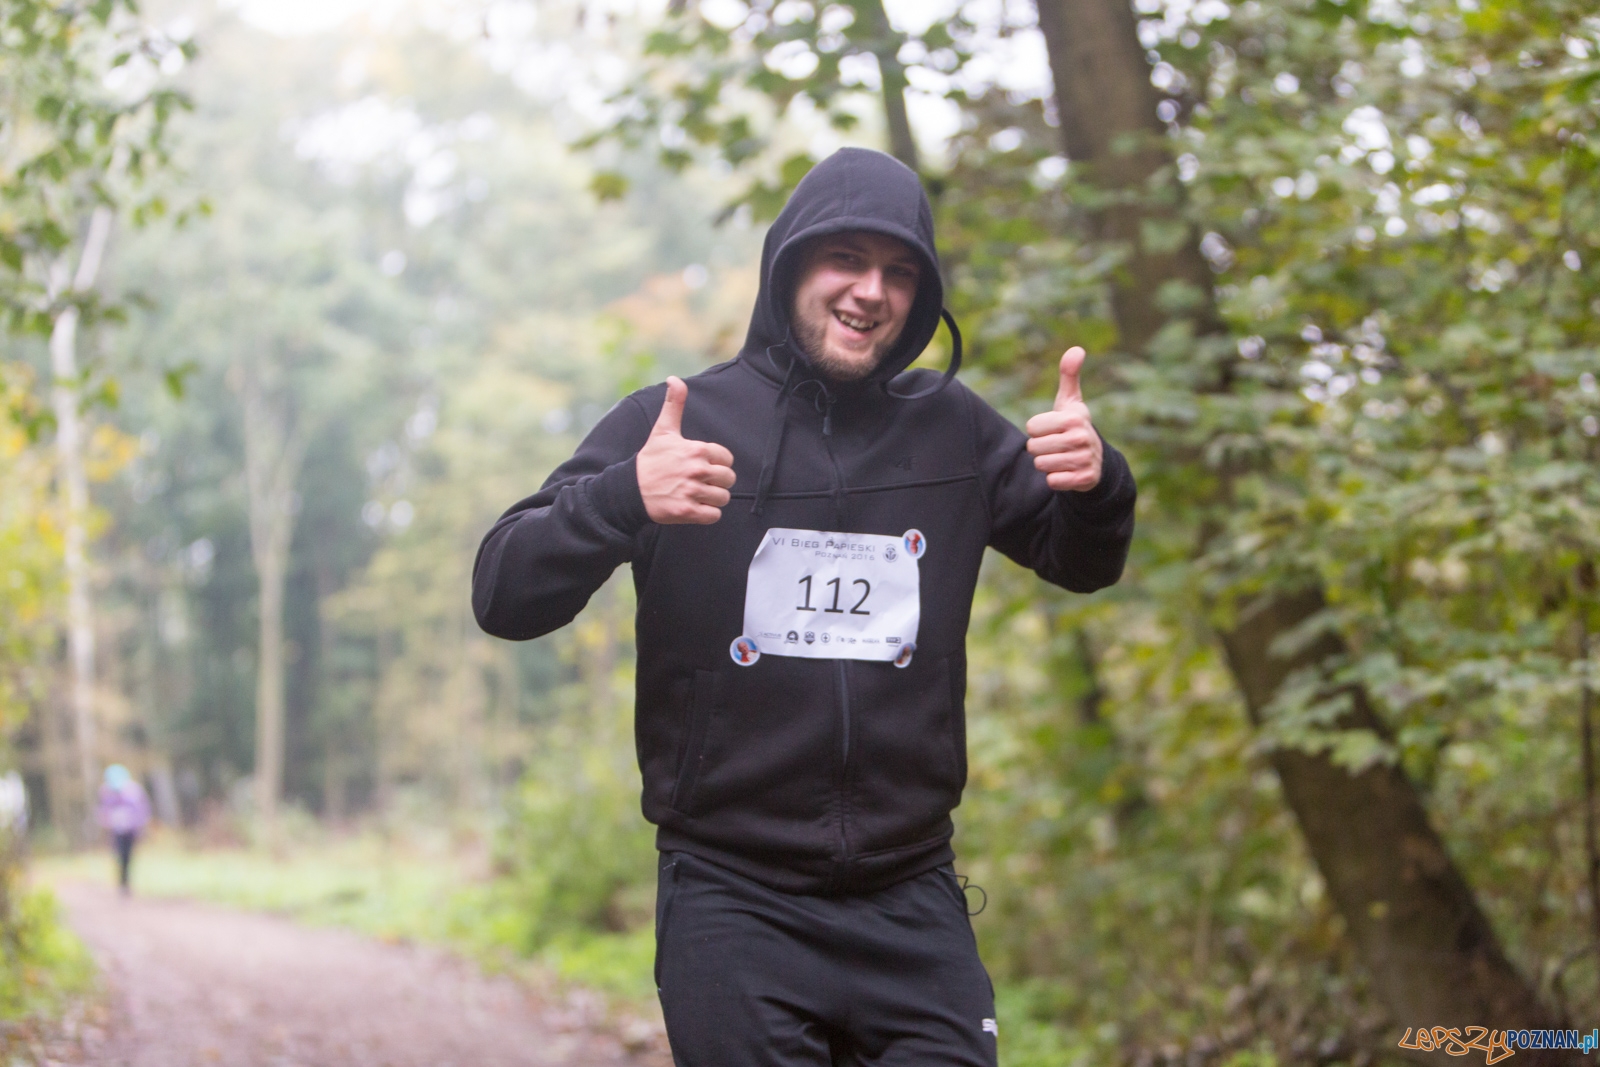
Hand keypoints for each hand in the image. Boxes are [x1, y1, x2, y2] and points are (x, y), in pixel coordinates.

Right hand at [637, 376, 736, 523]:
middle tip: (701, 482)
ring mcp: (692, 492)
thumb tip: (674, 379)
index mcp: (696, 450)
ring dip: (713, 499)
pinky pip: (714, 516)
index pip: (727, 459)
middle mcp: (696, 470)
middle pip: (728, 480)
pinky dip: (707, 514)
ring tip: (697, 495)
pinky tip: (694, 507)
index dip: (717, 463)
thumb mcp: (663, 430)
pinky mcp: (687, 511)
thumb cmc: (650, 460)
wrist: (630, 489)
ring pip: (723, 498)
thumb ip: (674, 404)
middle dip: (718, 482)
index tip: (703, 466)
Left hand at [1025, 347, 1102, 491]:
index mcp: (1074, 418)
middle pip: (1034, 447)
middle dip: (1040, 448)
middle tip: (1056, 445)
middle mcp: (1081, 438)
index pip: (1032, 427)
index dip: (1038, 430)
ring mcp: (1084, 459)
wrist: (1096, 460)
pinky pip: (1053, 481)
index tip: (1053, 429)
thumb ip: (1069, 375)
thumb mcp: (1071, 402)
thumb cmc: (1074, 426)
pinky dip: (1056, 479)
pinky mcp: (1084, 479)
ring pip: (1041, 464)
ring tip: (1061, 457)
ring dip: (1047, 463)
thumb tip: (1077, 349)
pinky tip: (1067, 472)